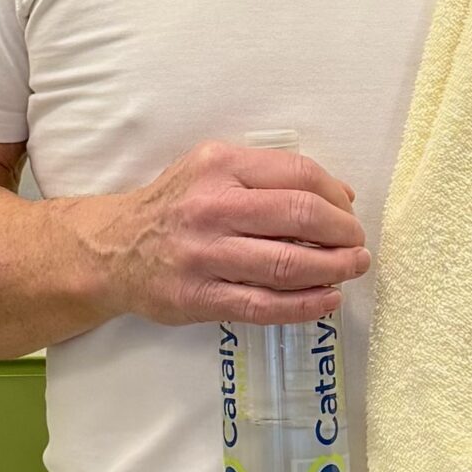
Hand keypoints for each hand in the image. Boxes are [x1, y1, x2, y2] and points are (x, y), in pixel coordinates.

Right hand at [80, 139, 367, 327]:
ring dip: (334, 269)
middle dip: (343, 233)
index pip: (299, 175)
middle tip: (358, 244)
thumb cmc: (175, 205)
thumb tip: (341, 195)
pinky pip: (264, 306)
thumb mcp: (213, 168)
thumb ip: (271, 175)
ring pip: (287, 265)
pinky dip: (305, 305)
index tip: (349, 212)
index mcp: (220, 165)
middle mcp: (212, 206)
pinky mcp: (198, 298)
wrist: (113, 248)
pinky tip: (328, 300)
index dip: (337, 196)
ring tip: (353, 269)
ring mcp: (204, 255)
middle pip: (300, 217)